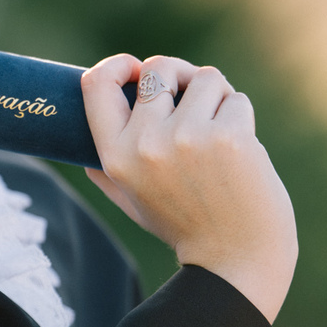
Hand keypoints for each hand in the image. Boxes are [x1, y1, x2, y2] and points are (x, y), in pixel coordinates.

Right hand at [82, 54, 297, 323]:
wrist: (235, 261)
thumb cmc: (184, 228)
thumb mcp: (132, 201)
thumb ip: (106, 173)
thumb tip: (84, 151)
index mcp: (115, 157)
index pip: (98, 84)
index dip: (118, 65)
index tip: (136, 68)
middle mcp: (146, 144)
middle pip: (158, 68)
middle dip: (181, 75)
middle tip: (194, 96)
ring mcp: (188, 138)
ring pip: (205, 78)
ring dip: (217, 97)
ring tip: (220, 130)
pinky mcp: (231, 137)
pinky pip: (235, 99)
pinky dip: (241, 116)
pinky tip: (241, 148)